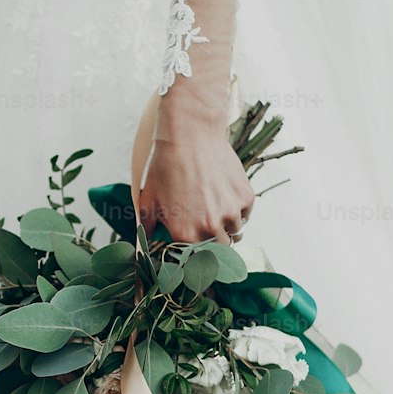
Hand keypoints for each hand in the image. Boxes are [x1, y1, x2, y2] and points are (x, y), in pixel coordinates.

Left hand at [139, 124, 254, 244]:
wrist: (191, 136)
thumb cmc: (166, 166)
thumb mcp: (148, 198)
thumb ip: (147, 226)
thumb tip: (147, 240)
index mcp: (185, 234)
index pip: (195, 257)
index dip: (195, 250)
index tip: (195, 243)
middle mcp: (210, 228)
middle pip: (219, 249)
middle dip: (214, 241)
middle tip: (207, 226)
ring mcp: (230, 213)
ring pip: (235, 233)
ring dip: (227, 227)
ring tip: (216, 209)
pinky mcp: (245, 198)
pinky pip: (245, 214)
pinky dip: (238, 210)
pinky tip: (225, 195)